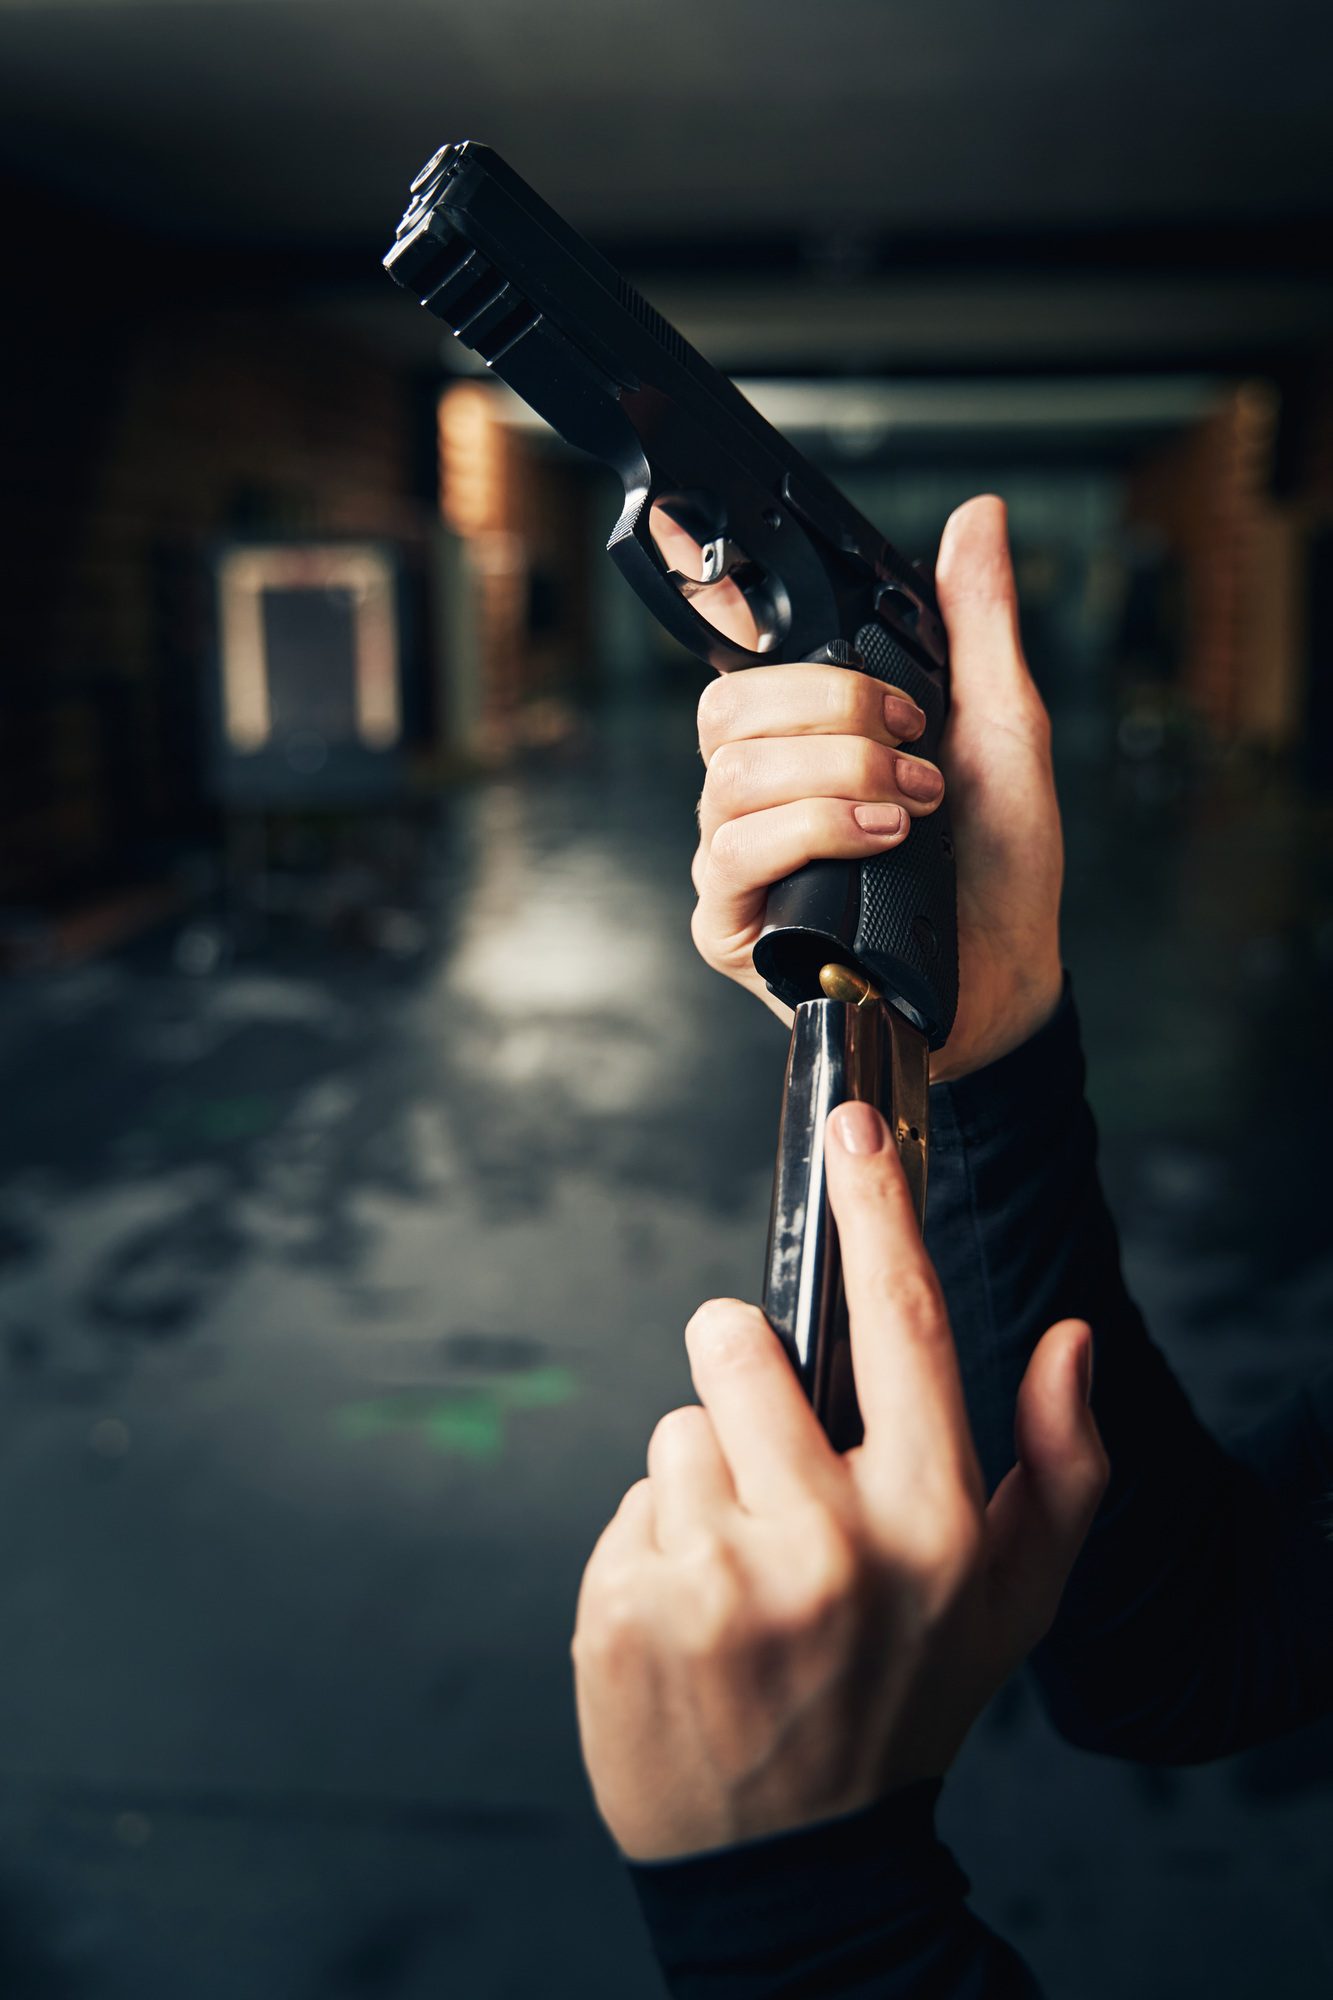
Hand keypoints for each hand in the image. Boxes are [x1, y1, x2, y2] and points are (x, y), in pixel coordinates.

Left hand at [572, 1101, 1106, 1860]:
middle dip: (741, 1365)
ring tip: (743, 1565)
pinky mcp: (628, 1605)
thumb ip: (1059, 1465)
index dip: (876, 1206)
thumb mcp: (1015, 1601)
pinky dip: (657, 1540)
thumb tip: (1063, 1336)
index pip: (902, 1319)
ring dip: (703, 1476)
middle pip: (738, 1344)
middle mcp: (829, 1543)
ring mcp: (720, 1578)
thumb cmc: (907, 1700)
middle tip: (768, 1447)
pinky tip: (694, 1614)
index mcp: (934, 1522)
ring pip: (676, 1426)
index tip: (851, 1125)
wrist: (788, 1861)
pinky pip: (630, 1500)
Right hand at [689, 495, 1063, 1080]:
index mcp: (803, 745)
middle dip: (829, 714)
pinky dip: (813, 831)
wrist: (1013, 976)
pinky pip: (736, 854)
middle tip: (910, 745)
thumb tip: (977, 516)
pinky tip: (878, 840)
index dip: (769, 647)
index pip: (741, 671)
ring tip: (913, 807)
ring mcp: (738, 863)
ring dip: (839, 777)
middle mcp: (757, 799)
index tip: (866, 670)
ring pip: (734, 779)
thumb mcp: (1003, 727)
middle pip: (725, 714)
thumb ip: (978, 622)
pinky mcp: (734, 927)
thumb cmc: (999, 865)